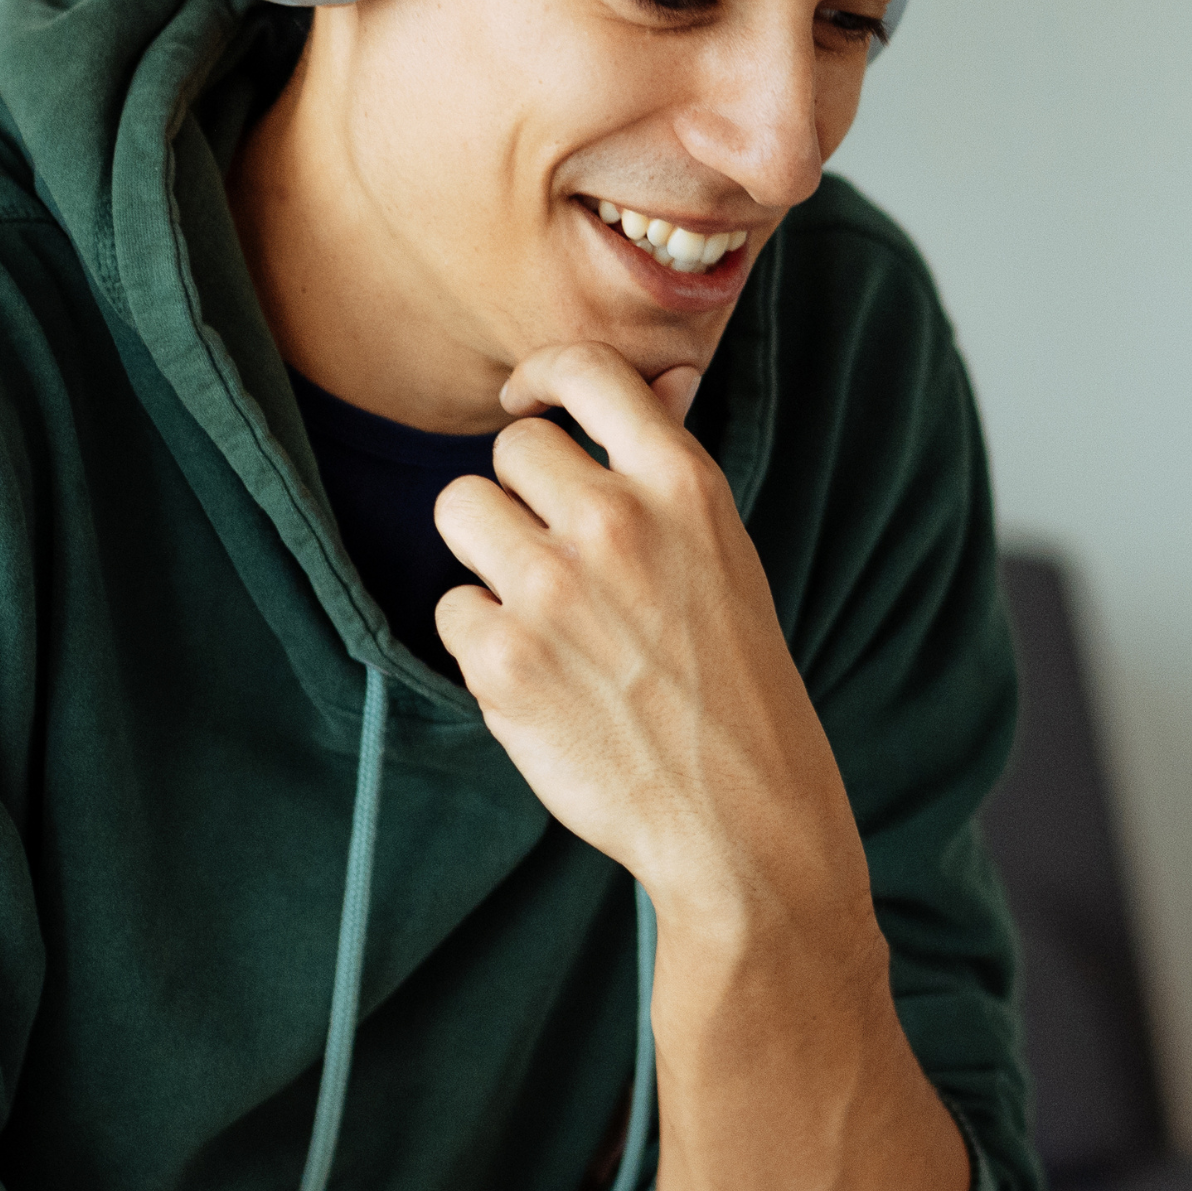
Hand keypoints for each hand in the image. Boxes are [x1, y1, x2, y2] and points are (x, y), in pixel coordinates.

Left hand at [431, 344, 858, 928]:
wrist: (740, 817)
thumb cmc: (735, 684)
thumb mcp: (725, 556)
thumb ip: (672, 467)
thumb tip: (664, 376)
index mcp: (683, 488)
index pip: (587, 372)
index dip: (542, 379)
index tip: (525, 403)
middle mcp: (616, 524)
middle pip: (510, 449)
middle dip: (520, 496)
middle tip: (557, 561)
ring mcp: (552, 590)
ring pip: (461, 510)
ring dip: (487, 555)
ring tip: (542, 614)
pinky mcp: (502, 660)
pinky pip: (451, 607)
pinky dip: (481, 642)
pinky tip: (540, 678)